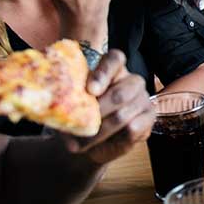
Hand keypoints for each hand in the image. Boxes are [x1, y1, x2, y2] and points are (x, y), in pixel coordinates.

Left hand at [59, 49, 153, 164]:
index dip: (103, 73)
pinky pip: (133, 129)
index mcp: (112, 70)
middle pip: (120, 93)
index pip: (115, 59)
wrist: (91, 143)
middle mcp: (131, 81)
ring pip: (123, 115)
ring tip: (80, 143)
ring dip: (99, 132)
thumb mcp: (71, 106)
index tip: (90, 91)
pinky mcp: (149, 118)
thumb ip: (67, 101)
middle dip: (98, 112)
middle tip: (81, 124)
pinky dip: (112, 139)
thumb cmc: (81, 118)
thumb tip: (54, 105)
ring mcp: (143, 99)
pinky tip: (98, 144)